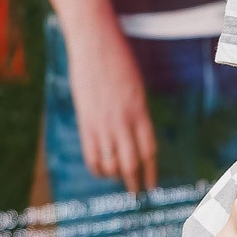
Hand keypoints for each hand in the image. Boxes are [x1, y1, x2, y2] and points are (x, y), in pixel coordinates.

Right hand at [66, 22, 157, 192]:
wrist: (94, 42)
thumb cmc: (118, 60)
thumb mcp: (135, 87)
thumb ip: (136, 111)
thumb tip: (136, 133)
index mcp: (140, 111)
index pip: (148, 151)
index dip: (151, 171)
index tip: (152, 185)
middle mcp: (123, 120)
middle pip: (131, 163)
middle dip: (135, 182)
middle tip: (137, 194)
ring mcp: (102, 121)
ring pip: (110, 162)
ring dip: (115, 177)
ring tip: (118, 182)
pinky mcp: (84, 119)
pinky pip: (90, 153)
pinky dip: (96, 166)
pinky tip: (100, 170)